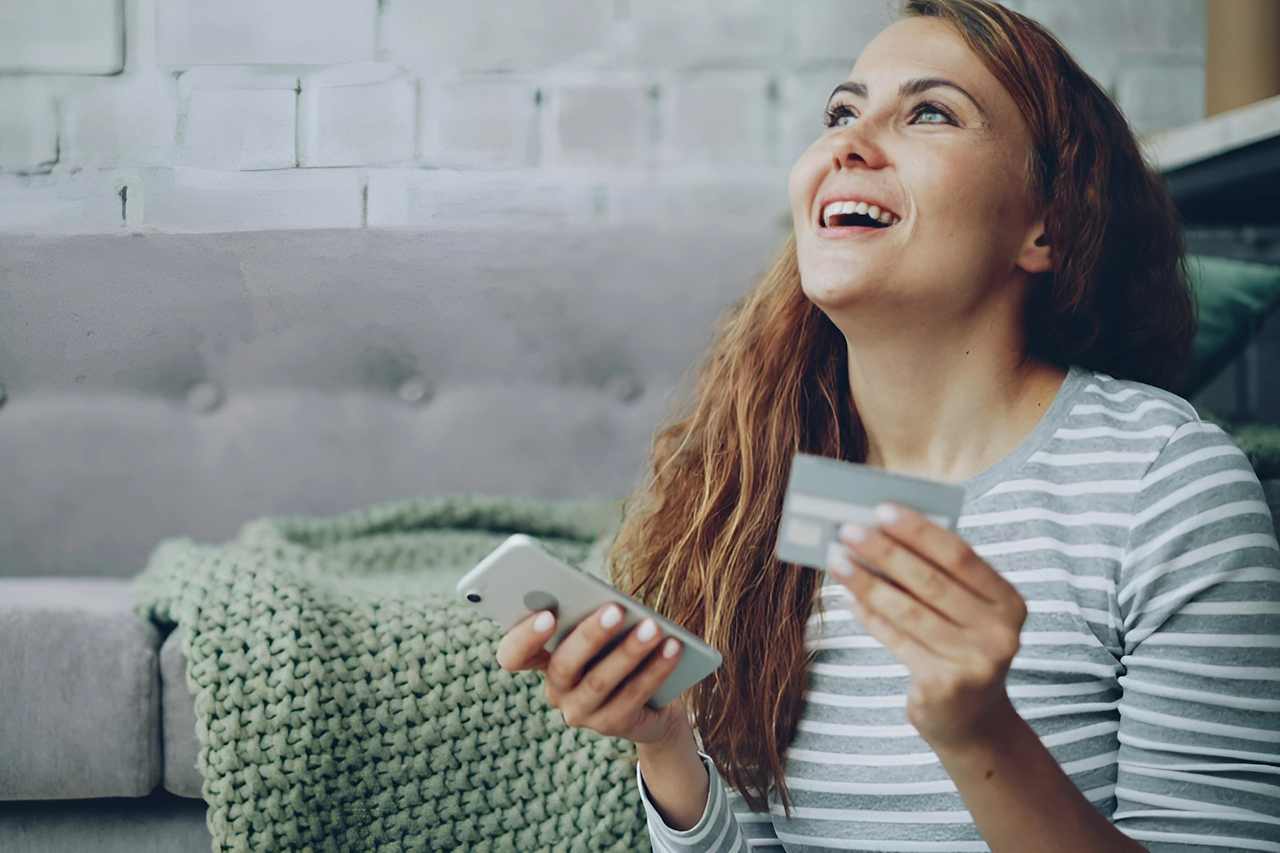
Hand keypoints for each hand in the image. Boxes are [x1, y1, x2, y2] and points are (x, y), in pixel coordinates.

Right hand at [495, 604, 688, 744]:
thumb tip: (613, 605)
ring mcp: (580, 712)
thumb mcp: (605, 630)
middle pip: (563, 665)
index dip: (524, 638)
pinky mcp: (611, 725)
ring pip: (600, 682)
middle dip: (590, 636)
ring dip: (629, 652)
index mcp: (543, 659)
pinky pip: (633, 696)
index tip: (547, 615)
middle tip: (616, 610)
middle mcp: (555, 689)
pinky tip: (673, 647)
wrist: (652, 701)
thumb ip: (597, 616)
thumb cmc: (620, 648)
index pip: (513, 655)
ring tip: (654, 628)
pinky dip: (656, 669)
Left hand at [827, 502, 1027, 752]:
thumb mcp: (964, 611)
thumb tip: (880, 536)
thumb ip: (936, 577)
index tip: (881, 510)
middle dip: (884, 552)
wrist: (972, 721)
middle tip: (848, 530)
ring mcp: (974, 662)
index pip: (960, 555)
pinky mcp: (944, 685)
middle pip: (930, 582)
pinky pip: (897, 640)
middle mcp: (999, 633)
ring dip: (867, 582)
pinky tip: (849, 597)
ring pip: (908, 611)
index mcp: (1008, 602)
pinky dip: (869, 616)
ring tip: (837, 560)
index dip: (919, 531)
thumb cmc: (959, 646)